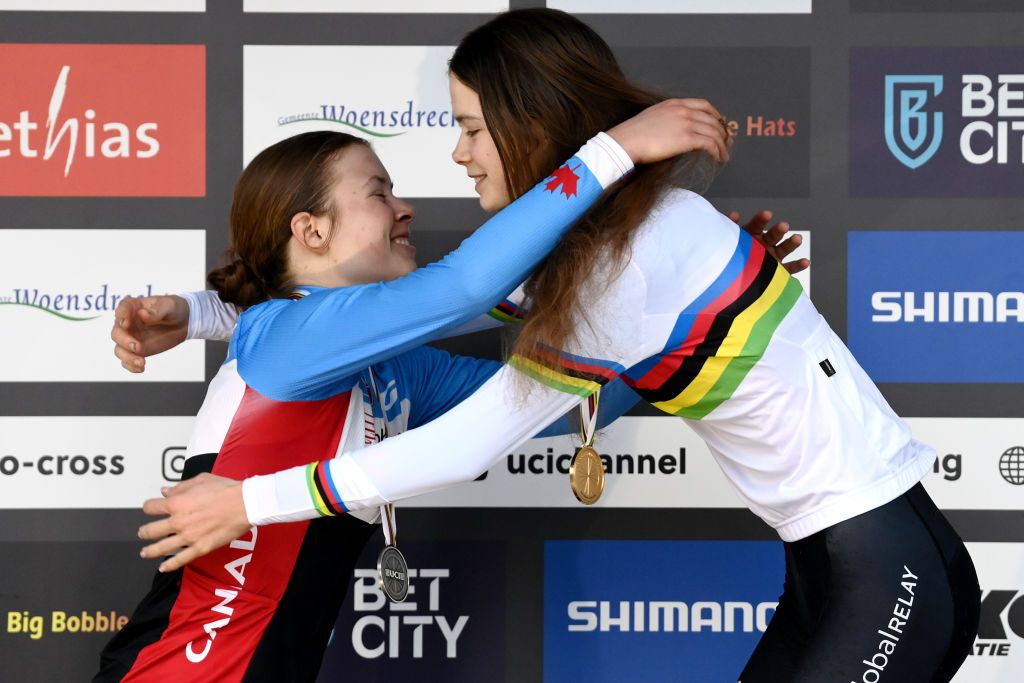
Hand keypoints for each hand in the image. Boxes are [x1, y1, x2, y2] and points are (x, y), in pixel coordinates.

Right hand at [112, 295, 188, 372]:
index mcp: (133, 307)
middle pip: (117, 333)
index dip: (121, 317)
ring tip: (141, 363)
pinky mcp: (136, 350)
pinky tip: (141, 368)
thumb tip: (142, 314)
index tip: (125, 324)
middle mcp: (127, 323)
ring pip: (119, 349)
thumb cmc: (174, 309)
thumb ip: (156, 310)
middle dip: (124, 341)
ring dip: (127, 357)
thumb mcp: (169, 306)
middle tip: (136, 347)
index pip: (122, 310)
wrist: (183, 322)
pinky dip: (131, 366)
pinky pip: (127, 360)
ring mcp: (130, 337)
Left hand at [138, 473, 249, 572]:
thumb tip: (165, 491)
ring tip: (145, 553)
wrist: (245, 504)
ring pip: (161, 547)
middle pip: (151, 530)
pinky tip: (162, 568)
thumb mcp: (201, 480)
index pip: (151, 507)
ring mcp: (187, 537)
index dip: (149, 507)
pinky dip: (169, 565)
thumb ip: (180, 487)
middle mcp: (177, 521)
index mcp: (176, 503)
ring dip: (150, 551)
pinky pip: (180, 560)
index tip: (151, 509)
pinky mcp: (199, 548)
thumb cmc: (225, 489)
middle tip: (143, 533)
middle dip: (145, 531)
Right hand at [608, 98, 732, 165]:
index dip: (716, 116)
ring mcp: (686, 123)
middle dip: (722, 133)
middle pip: (713, 120)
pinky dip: (717, 152)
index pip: (704, 105)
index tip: (719, 125)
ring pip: (714, 132)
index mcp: (675, 104)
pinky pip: (710, 144)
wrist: (625, 141)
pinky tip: (717, 159)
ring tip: (723, 156)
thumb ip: (667, 120)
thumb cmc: (632, 135)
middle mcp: (683, 110)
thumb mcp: (652, 118)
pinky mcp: (687, 138)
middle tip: (726, 144)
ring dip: (722, 146)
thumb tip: (676, 132)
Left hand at [729, 210, 808, 274]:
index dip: (761, 220)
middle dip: (778, 230)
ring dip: (791, 243)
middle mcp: (764, 245)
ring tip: (798, 238)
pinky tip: (806, 262)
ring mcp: (772, 258)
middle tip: (784, 226)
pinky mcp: (778, 272)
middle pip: (773, 235)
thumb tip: (734, 215)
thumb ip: (729, 230)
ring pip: (784, 249)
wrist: (730, 283)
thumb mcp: (726, 244)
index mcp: (751, 236)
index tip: (767, 214)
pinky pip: (789, 269)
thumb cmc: (728, 260)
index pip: (756, 225)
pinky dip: (798, 265)